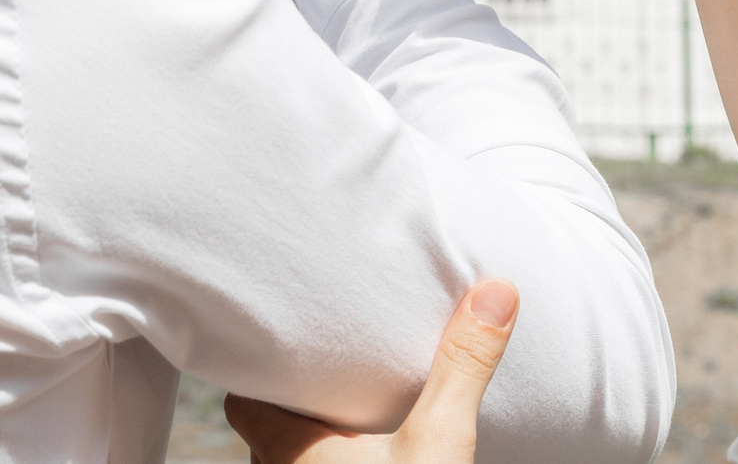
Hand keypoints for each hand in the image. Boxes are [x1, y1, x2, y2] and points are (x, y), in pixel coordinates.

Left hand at [223, 280, 518, 463]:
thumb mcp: (441, 444)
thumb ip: (463, 367)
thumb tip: (496, 290)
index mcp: (292, 454)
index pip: (241, 402)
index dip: (255, 373)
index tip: (279, 343)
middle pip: (266, 440)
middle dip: (294, 413)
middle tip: (327, 378)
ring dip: (316, 457)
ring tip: (352, 428)